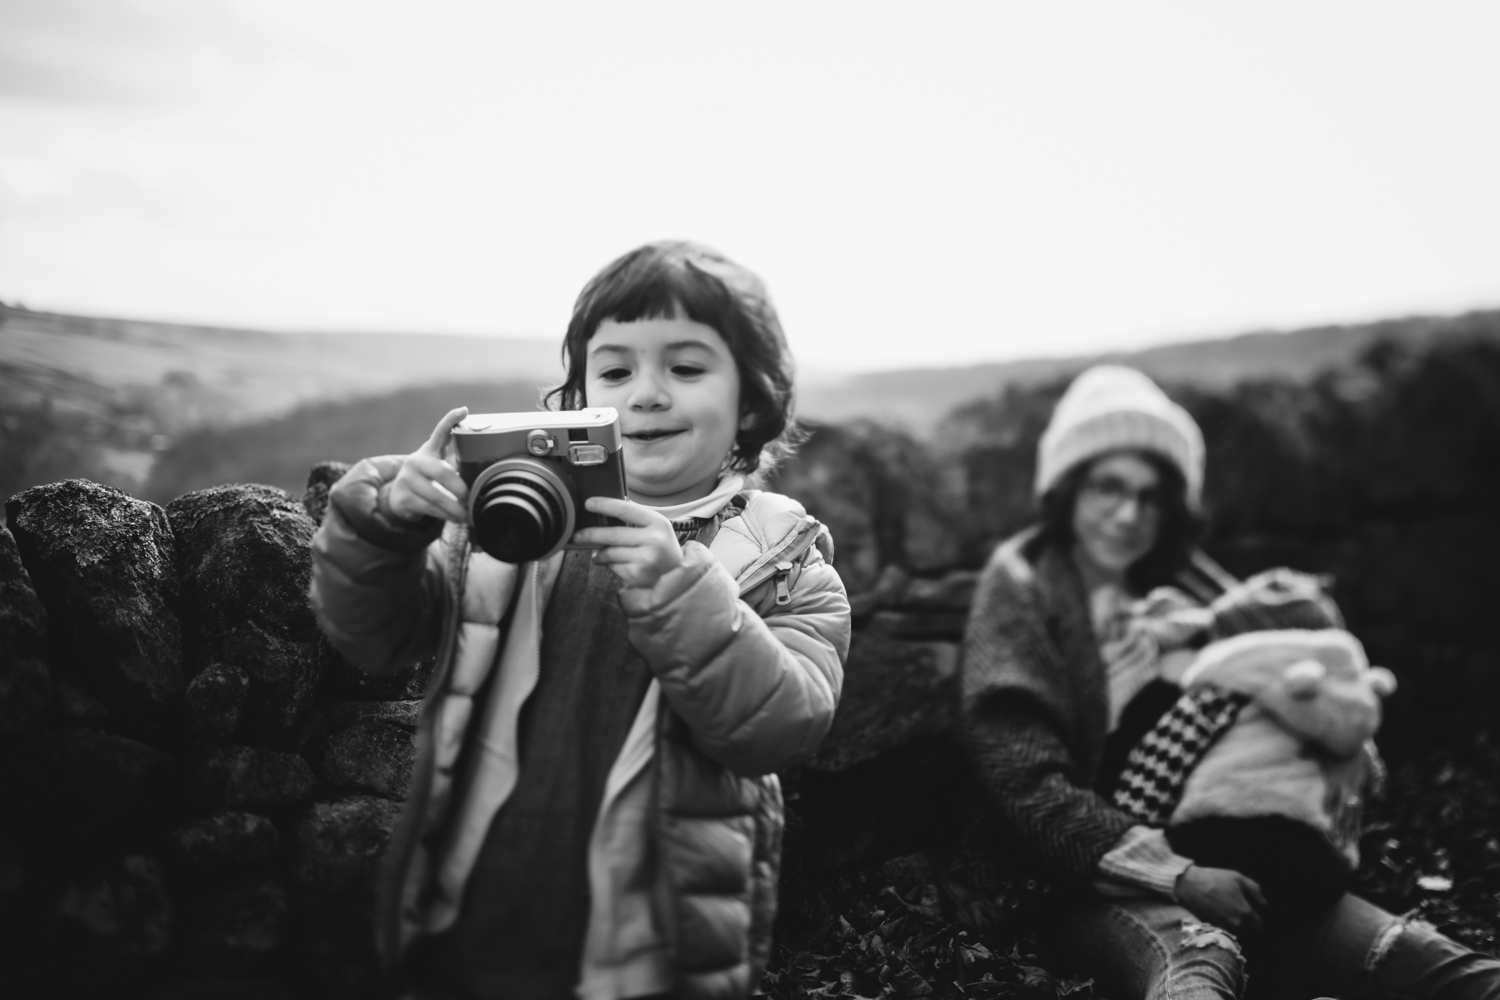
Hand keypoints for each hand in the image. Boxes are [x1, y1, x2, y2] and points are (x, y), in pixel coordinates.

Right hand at [386, 407, 469, 523]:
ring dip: (455, 508)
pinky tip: (455, 519)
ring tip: (467, 515)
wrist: (397, 496)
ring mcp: (407, 479)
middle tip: (472, 498)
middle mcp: (416, 462)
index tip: (463, 410)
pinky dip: (446, 515)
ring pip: (437, 495)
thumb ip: (454, 465)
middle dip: (460, 488)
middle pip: (442, 472)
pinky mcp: (403, 497)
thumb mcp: (437, 466)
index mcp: (428, 450)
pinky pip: (430, 508)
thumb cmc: (427, 480)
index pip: (440, 431)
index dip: (450, 420)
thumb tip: (486, 475)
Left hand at [572, 497, 682, 588]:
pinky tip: (617, 564)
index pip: (625, 509)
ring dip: (600, 553)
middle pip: (612, 534)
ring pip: (610, 552)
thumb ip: (634, 519)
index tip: (588, 503)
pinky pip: (613, 566)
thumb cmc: (661, 548)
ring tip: (599, 553)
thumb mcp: (656, 529)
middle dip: (590, 534)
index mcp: (658, 523)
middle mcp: (654, 540)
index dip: (604, 505)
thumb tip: (601, 513)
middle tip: (577, 535)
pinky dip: (610, 565)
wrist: (676, 576)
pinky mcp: (637, 575)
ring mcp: (646, 559)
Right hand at [1174, 865, 1265, 933]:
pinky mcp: (1212, 927)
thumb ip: (1255, 890)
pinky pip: (1223, 928)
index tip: (1252, 912)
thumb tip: (1264, 903)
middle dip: (1245, 921)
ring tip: (1226, 908)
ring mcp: (1223, 927)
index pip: (1259, 925)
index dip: (1257, 919)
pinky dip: (1222, 922)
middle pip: (1247, 929)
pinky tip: (1217, 911)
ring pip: (1234, 930)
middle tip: (1237, 907)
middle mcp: (1235, 924)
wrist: (1189, 884)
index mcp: (1244, 912)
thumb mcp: (1238, 878)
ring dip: (1234, 922)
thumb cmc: (1214, 879)